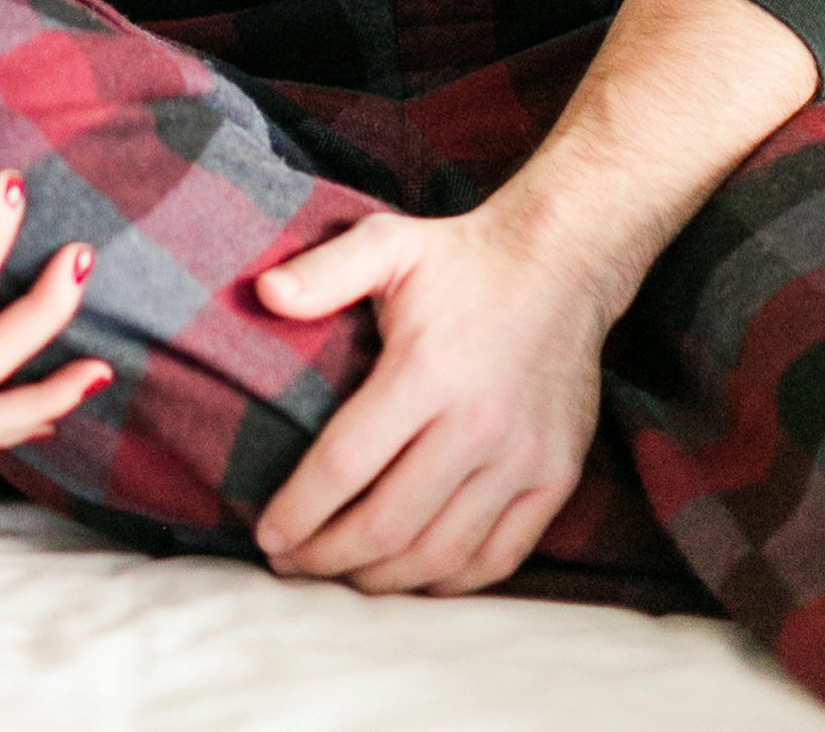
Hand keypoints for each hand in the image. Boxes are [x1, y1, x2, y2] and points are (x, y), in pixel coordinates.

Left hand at [251, 204, 610, 595]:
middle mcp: (476, 425)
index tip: (266, 535)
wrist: (561, 263)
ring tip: (339, 576)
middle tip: (290, 565)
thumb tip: (263, 294)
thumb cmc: (460, 258)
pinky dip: (451, 582)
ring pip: (441, 552)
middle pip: (388, 523)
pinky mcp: (556, 477)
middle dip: (327, 556)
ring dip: (382, 579)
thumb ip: (323, 271)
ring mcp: (522, 458)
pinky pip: (500, 555)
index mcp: (426, 372)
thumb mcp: (387, 243)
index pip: (345, 465)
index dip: (299, 510)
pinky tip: (412, 577)